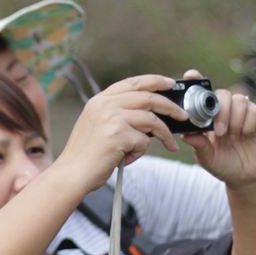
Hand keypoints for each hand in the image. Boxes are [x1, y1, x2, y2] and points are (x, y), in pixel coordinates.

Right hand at [56, 74, 183, 191]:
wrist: (72, 173)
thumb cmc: (86, 155)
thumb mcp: (97, 125)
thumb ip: (117, 114)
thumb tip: (149, 114)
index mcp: (100, 100)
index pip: (133, 82)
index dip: (154, 80)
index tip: (169, 83)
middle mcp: (105, 105)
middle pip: (148, 97)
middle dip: (170, 106)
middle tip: (183, 115)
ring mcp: (112, 119)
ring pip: (151, 120)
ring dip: (164, 134)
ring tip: (170, 145)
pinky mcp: (119, 135)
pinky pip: (144, 141)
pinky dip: (140, 152)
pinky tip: (127, 158)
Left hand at [181, 89, 255, 187]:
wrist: (246, 177)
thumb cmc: (223, 164)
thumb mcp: (206, 157)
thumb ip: (198, 145)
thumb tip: (186, 134)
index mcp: (210, 116)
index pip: (204, 93)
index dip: (197, 81)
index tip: (190, 76)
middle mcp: (226, 110)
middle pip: (222, 94)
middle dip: (220, 111)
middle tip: (219, 131)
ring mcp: (243, 112)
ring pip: (239, 100)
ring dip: (233, 119)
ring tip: (232, 135)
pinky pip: (253, 111)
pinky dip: (247, 124)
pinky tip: (246, 135)